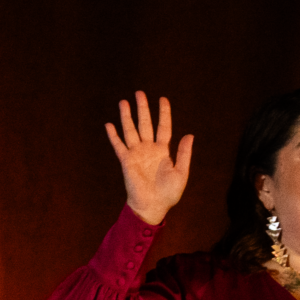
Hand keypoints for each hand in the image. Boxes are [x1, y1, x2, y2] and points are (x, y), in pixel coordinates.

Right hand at [106, 92, 193, 225]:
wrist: (153, 206)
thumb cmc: (169, 193)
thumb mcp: (181, 173)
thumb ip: (184, 153)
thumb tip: (189, 134)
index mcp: (163, 151)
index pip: (163, 127)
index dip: (164, 113)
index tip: (162, 99)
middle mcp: (148, 149)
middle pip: (145, 124)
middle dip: (142, 108)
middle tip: (139, 93)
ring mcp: (136, 154)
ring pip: (131, 130)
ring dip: (127, 117)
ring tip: (124, 102)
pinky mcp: (126, 161)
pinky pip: (119, 146)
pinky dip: (114, 136)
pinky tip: (109, 124)